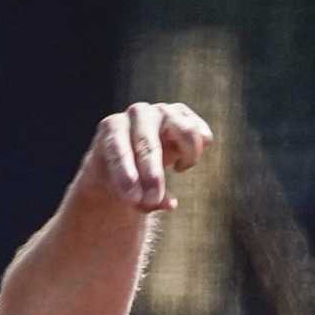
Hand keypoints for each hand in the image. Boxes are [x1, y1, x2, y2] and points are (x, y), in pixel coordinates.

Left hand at [78, 101, 213, 211]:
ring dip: (188, 157)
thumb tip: (170, 204)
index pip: (118, 149)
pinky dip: (196, 152)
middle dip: (151, 176)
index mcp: (112, 127)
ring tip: (178, 169)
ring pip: (186, 132)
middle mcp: (137, 113)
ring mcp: (163, 111)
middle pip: (147, 144)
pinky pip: (202, 135)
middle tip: (152, 201)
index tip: (132, 199)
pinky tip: (182, 161)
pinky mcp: (185, 115)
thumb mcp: (122, 190)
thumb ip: (141, 200)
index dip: (125, 175)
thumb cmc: (123, 176)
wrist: (134, 156)